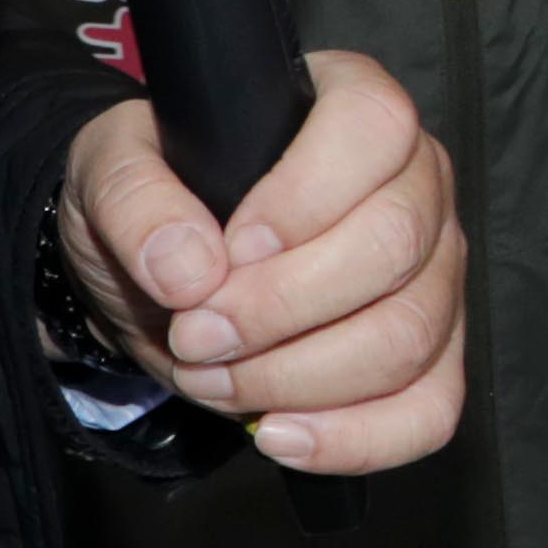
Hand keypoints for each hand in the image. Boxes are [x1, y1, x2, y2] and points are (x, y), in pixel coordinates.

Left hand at [62, 51, 464, 473]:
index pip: (374, 127)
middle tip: (195, 332)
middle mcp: (417, 184)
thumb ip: (134, 198)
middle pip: (395, 246)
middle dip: (279, 309)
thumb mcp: (111, 172)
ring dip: (295, 378)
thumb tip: (189, 267)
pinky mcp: (434, 359)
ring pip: (407, 339)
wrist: (167, 277)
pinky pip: (427, 413)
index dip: (304, 196)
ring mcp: (436, 276)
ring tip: (213, 376)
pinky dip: (352, 440)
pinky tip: (278, 434)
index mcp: (352, 107)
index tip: (229, 249)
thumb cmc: (161, 202)